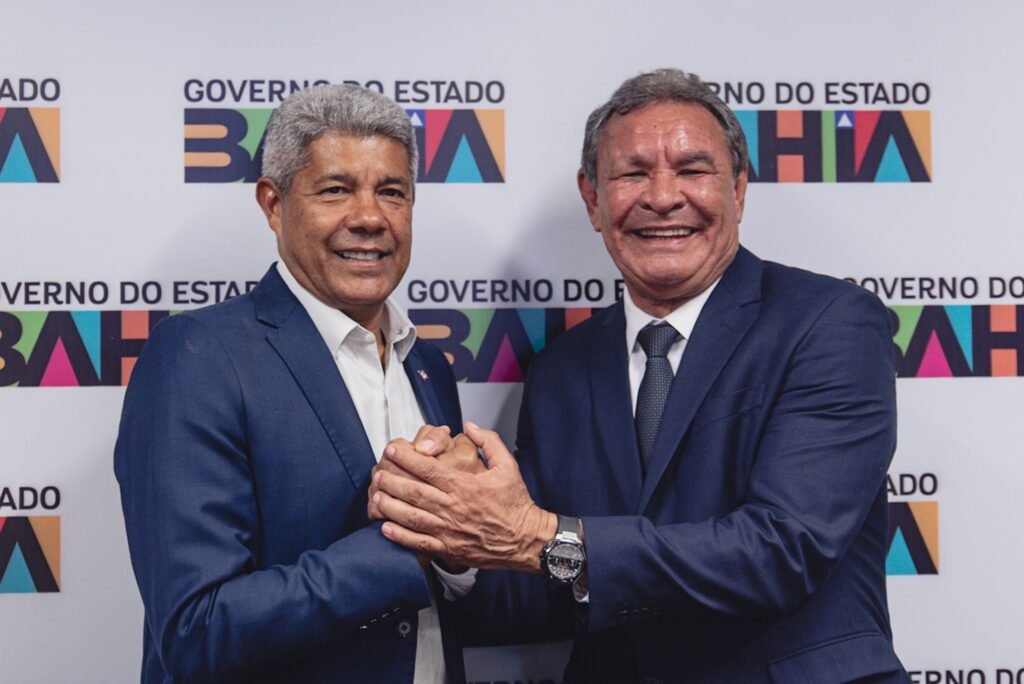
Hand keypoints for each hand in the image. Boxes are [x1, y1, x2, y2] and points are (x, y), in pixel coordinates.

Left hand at [372, 422, 556, 572]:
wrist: (526, 540)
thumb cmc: (516, 503)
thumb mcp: (508, 466)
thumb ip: (489, 442)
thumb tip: (469, 426)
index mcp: (465, 486)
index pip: (428, 469)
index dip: (406, 458)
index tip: (392, 450)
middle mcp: (453, 507)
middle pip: (413, 492)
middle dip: (391, 481)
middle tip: (377, 472)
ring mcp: (449, 530)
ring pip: (411, 517)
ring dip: (390, 506)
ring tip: (375, 497)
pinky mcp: (449, 549)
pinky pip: (419, 543)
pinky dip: (400, 536)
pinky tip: (385, 528)